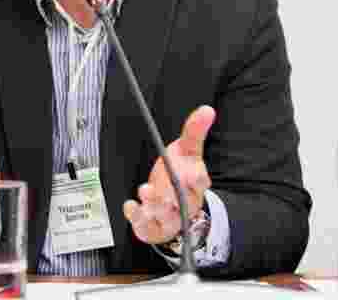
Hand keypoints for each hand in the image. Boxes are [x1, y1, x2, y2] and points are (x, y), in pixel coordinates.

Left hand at [123, 105, 214, 243]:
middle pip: (181, 201)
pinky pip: (146, 226)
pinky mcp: (154, 228)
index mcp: (196, 185)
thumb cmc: (180, 174)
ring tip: (145, 190)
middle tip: (163, 188)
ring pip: (164, 215)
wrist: (173, 207)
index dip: (196, 179)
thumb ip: (194, 132)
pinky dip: (137, 216)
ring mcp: (170, 218)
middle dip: (172, 194)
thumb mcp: (188, 151)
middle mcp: (185, 203)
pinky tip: (130, 205)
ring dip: (154, 203)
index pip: (200, 183)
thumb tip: (207, 109)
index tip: (191, 174)